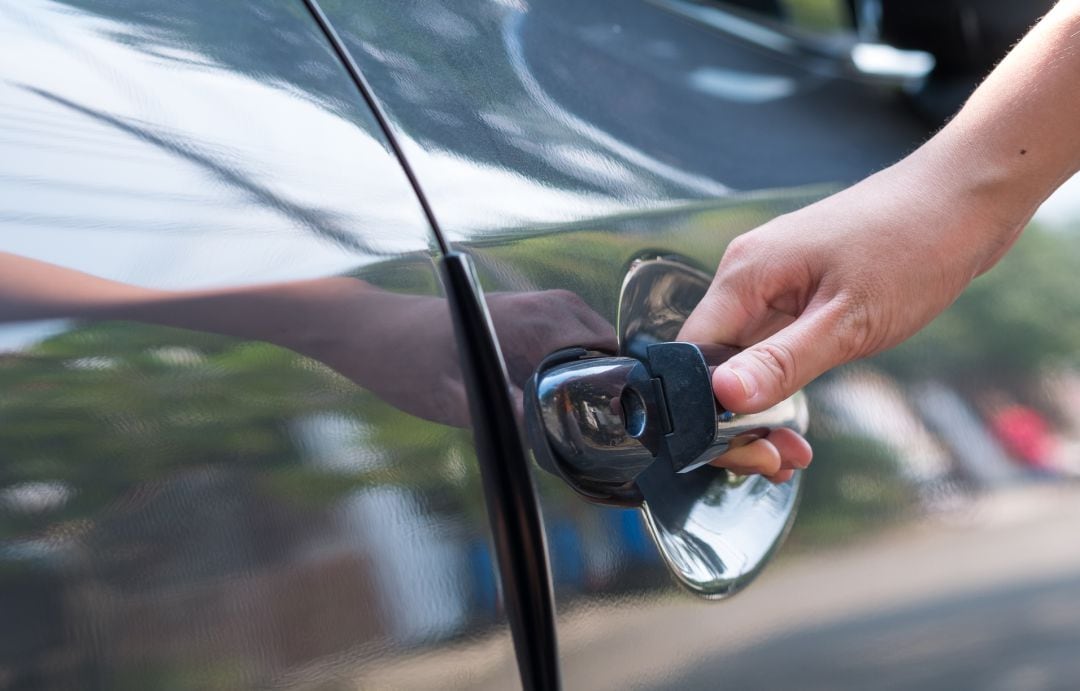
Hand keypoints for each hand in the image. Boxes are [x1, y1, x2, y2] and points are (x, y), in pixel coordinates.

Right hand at [679, 150, 1031, 480]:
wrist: (966, 200)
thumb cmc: (914, 246)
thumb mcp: (849, 320)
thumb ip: (783, 361)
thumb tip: (723, 398)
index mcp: (746, 274)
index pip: (693, 355)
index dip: (705, 410)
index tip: (746, 449)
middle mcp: (748, 276)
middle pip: (713, 362)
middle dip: (735, 420)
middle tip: (775, 461)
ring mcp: (773, 283)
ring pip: (742, 360)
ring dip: (760, 410)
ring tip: (792, 453)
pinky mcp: (798, 292)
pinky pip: (770, 347)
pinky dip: (780, 386)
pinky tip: (798, 422)